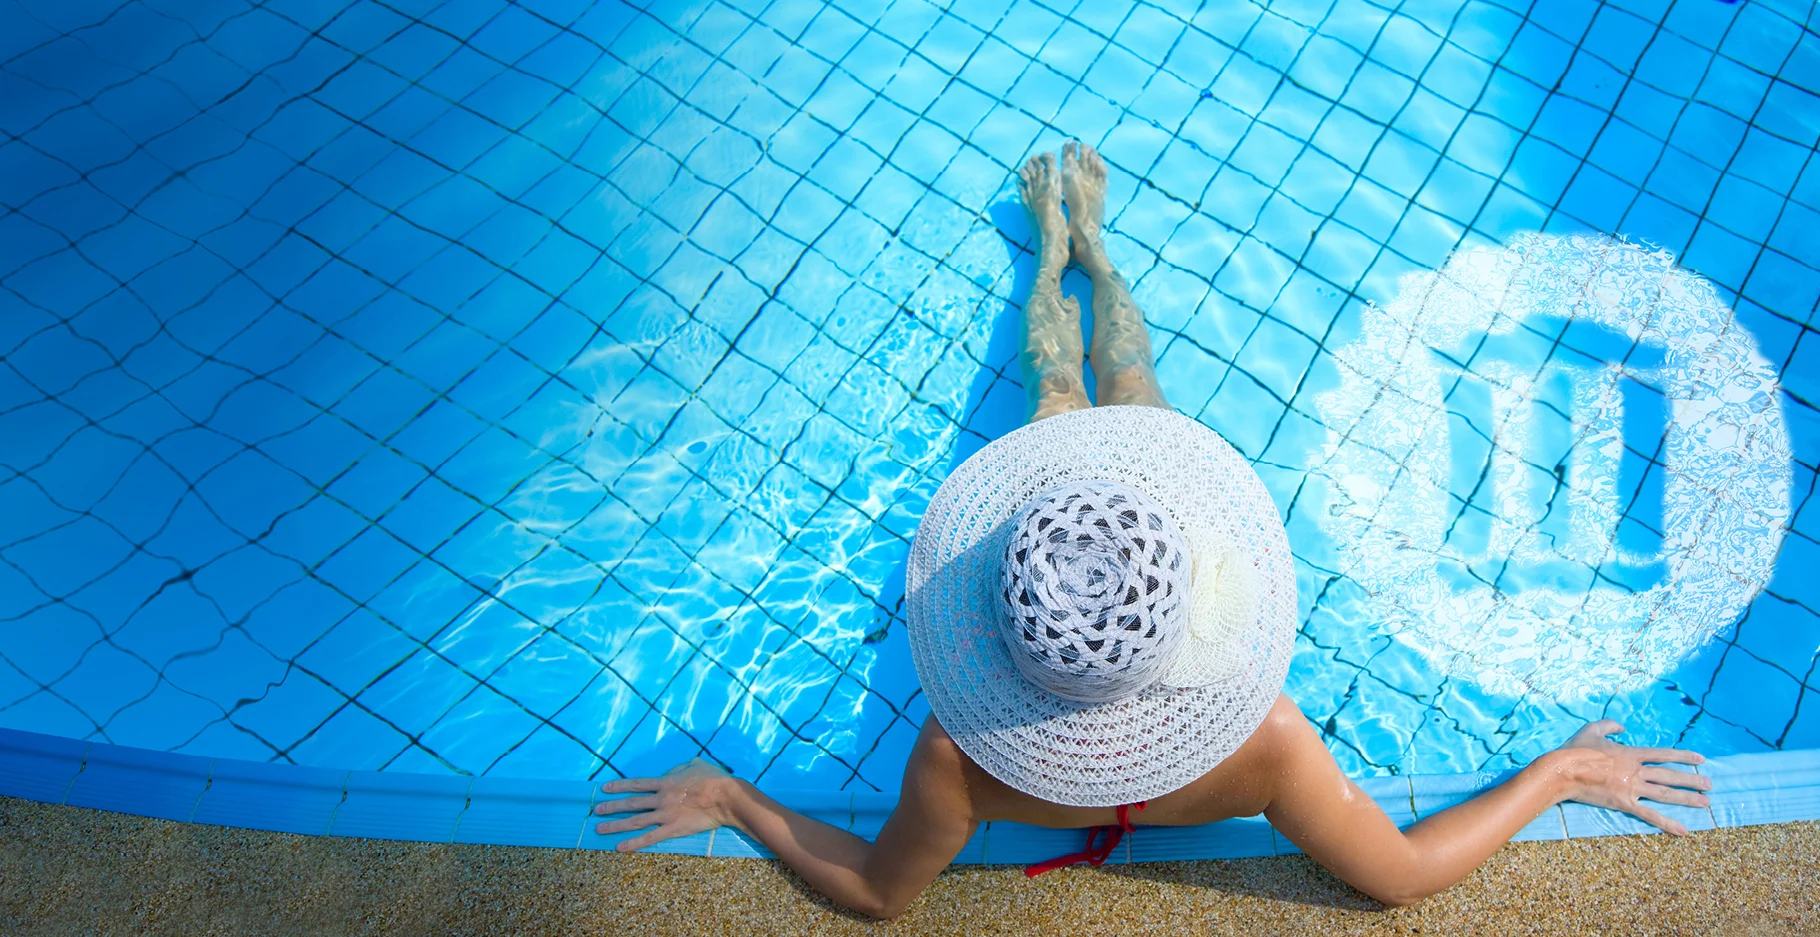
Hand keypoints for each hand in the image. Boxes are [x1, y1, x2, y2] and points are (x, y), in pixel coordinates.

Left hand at [594, 757, 740, 851]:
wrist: (725, 797)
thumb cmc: (713, 778)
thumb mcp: (695, 763)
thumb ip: (678, 767)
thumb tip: (668, 773)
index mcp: (665, 782)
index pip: (637, 784)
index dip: (620, 786)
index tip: (605, 789)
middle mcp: (660, 799)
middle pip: (631, 803)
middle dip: (612, 806)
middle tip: (597, 810)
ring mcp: (665, 815)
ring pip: (635, 821)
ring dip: (616, 825)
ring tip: (599, 828)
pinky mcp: (672, 829)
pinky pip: (649, 838)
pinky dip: (633, 843)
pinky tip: (619, 847)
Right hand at [1553, 719, 1710, 834]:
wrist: (1563, 770)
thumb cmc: (1576, 750)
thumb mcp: (1592, 729)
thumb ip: (1610, 725)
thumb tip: (1623, 727)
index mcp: (1631, 753)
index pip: (1663, 754)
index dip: (1683, 756)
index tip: (1701, 760)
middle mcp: (1636, 771)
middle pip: (1670, 775)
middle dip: (1692, 780)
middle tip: (1710, 784)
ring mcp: (1631, 788)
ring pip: (1665, 794)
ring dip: (1688, 798)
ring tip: (1705, 802)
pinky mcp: (1624, 803)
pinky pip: (1649, 814)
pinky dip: (1667, 823)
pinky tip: (1682, 830)